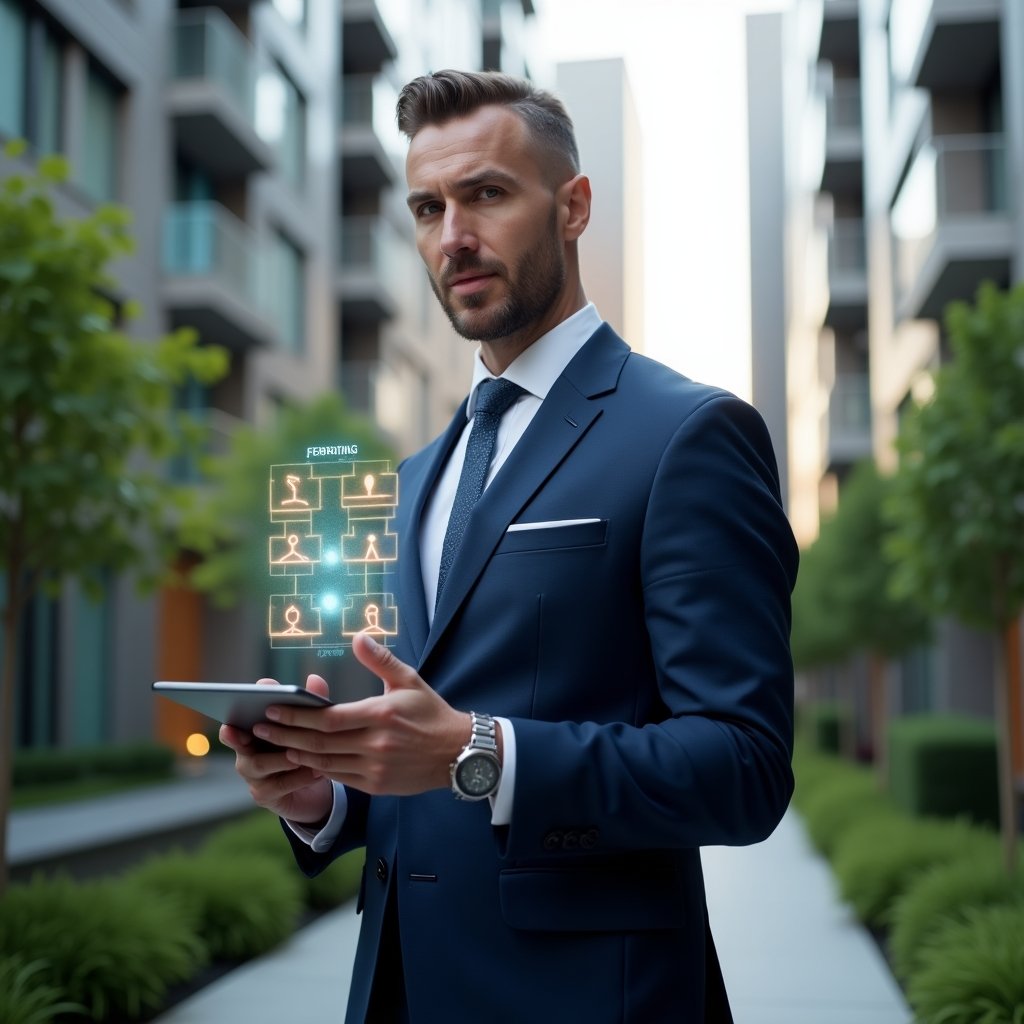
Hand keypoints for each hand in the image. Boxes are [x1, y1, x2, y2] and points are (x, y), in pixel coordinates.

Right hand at [219, 675, 333, 824]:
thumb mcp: (309, 725)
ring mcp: (252, 774)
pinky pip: (279, 785)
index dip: (235, 713)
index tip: (239, 706)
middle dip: (241, 734)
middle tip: (255, 727)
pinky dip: (299, 777)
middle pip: (237, 741)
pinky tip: (317, 772)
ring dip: (281, 757)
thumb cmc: (304, 748)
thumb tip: (314, 678)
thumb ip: (310, 702)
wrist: (312, 789)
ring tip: (300, 753)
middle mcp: (246, 751)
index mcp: (252, 729)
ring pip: (259, 763)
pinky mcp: (264, 795)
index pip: (235, 718)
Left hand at [249, 633, 481, 795]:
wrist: (458, 753)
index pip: (329, 718)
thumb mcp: (409, 680)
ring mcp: (375, 768)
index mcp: (381, 714)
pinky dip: (318, 768)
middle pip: (319, 742)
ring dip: (296, 754)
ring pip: (325, 763)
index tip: (273, 709)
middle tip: (260, 729)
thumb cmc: (431, 713)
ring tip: (274, 745)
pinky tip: (303, 759)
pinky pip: (339, 778)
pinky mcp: (377, 785)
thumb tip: (358, 637)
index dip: (297, 716)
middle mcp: (376, 743)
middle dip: (285, 736)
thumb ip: (380, 659)